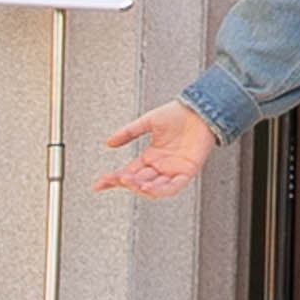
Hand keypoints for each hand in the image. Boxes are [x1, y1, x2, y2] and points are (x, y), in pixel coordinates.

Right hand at [98, 98, 220, 198]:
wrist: (200, 109)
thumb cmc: (178, 114)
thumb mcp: (148, 122)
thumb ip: (129, 132)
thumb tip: (108, 142)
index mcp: (151, 157)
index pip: (129, 172)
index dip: (114, 179)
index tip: (99, 184)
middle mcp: (161, 167)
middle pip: (139, 181)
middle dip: (125, 182)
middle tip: (114, 178)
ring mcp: (174, 170)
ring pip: (154, 188)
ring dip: (141, 188)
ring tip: (129, 182)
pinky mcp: (188, 171)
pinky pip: (174, 186)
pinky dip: (161, 189)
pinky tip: (148, 187)